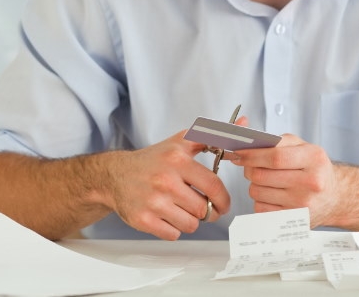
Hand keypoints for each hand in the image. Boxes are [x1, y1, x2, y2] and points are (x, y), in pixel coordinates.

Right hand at [103, 131, 230, 239]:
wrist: (115, 175)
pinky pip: (174, 234)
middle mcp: (164, 180)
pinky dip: (174, 229)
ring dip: (190, 221)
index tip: (222, 203)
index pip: (214, 186)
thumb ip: (214, 135)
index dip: (223, 199)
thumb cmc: (154, 160)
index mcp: (177, 160)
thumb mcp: (181, 142)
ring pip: (190, 225)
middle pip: (203, 209)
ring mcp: (152, 202)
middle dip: (207, 211)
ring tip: (181, 209)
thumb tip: (244, 123)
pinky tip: (167, 215)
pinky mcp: (142, 220)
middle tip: (201, 207)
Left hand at [233, 133, 343, 226]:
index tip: (239, 153)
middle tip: (250, 165)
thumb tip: (244, 128)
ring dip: (254, 184)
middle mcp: (311, 182)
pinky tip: (271, 194)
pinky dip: (260, 200)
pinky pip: (260, 208)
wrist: (334, 197)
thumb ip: (275, 139)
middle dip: (248, 169)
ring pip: (257, 192)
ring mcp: (302, 204)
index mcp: (314, 159)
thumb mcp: (302, 147)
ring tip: (265, 180)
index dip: (252, 155)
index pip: (275, 157)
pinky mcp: (292, 219)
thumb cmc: (314, 169)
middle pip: (262, 176)